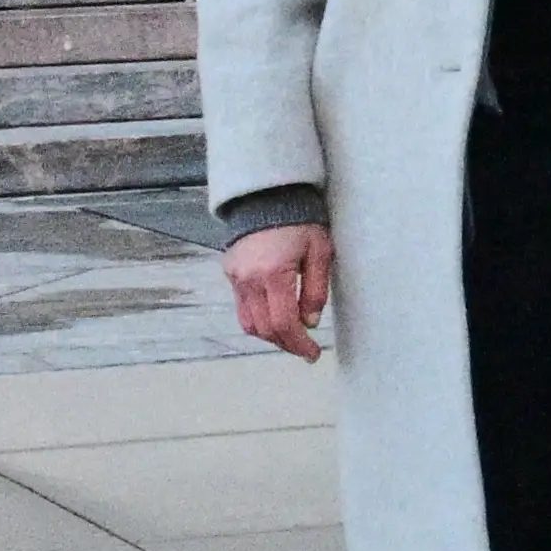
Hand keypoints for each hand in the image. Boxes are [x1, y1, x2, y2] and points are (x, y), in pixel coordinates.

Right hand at [224, 219, 330, 357]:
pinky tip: (275, 318)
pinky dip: (258, 320)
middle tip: (306, 349)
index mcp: (274, 274)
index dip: (298, 343)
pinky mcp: (230, 273)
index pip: (283, 323)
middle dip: (286, 343)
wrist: (269, 196)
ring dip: (270, 335)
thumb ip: (315, 290)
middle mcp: (249, 279)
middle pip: (264, 328)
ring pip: (249, 323)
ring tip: (292, 336)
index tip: (312, 353)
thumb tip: (310, 322)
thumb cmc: (301, 221)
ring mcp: (236, 277)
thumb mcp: (320, 252)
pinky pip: (241, 307)